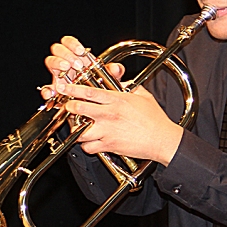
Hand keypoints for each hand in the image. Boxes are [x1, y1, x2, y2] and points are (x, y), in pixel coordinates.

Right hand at [41, 36, 124, 99]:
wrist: (95, 103)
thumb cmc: (100, 87)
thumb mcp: (110, 78)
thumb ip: (114, 72)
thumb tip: (116, 68)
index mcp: (77, 58)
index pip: (68, 42)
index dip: (72, 44)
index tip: (80, 51)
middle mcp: (66, 64)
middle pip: (57, 49)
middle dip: (66, 54)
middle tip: (76, 64)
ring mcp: (58, 76)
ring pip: (50, 61)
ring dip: (58, 63)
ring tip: (67, 69)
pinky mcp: (55, 91)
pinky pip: (46, 89)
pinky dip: (47, 90)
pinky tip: (53, 92)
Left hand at [55, 79, 182, 165]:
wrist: (162, 139)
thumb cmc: (154, 119)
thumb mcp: (142, 95)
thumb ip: (128, 86)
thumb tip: (120, 80)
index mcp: (116, 100)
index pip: (89, 92)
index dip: (73, 89)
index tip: (64, 88)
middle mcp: (109, 114)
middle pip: (79, 108)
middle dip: (69, 107)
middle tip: (68, 107)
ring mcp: (107, 131)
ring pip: (80, 130)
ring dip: (77, 128)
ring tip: (79, 126)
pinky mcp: (109, 145)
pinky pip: (88, 147)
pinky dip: (86, 145)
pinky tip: (90, 141)